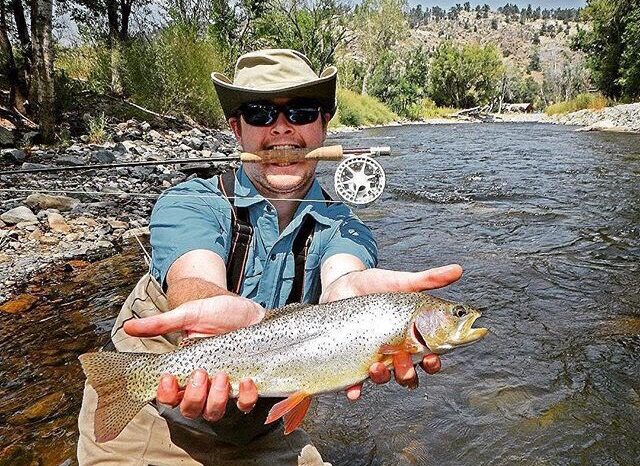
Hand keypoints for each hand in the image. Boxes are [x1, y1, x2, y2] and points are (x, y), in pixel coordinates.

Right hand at [124, 295, 264, 419]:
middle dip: (194, 396)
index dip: (166, 394)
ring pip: (214, 412)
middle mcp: (202, 385)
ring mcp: (224, 387)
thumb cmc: (214, 312)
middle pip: (190, 409)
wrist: (244, 307)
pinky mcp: (246, 384)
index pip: (168, 396)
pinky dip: (246, 398)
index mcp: (184, 373)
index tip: (169, 377)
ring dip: (216, 399)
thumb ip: (159, 324)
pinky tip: (247, 380)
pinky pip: (245, 403)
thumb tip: (127, 327)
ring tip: (223, 376)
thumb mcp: (187, 315)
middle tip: (201, 372)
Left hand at [320, 264, 462, 399]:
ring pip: (384, 378)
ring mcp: (374, 356)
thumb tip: (458, 269)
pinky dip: (355, 390)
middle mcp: (395, 351)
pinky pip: (354, 381)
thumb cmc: (377, 285)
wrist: (344, 283)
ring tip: (377, 366)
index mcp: (413, 337)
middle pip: (408, 374)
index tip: (432, 357)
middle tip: (402, 358)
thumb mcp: (402, 282)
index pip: (430, 358)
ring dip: (384, 378)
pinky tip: (354, 392)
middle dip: (408, 373)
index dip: (434, 363)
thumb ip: (429, 279)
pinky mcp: (352, 358)